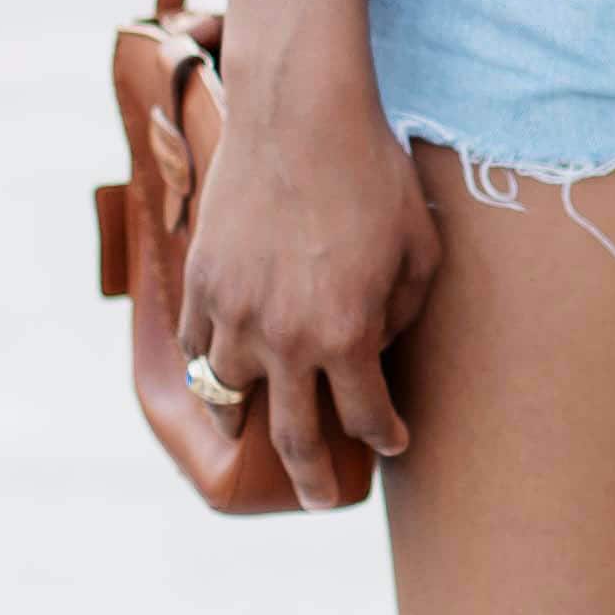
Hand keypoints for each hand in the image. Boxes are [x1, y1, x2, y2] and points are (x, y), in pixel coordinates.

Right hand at [179, 0, 442, 505]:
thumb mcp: (418, 248)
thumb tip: (374, 346)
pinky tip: (224, 367)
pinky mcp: (201, 281)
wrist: (300, 113)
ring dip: (246, 417)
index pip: (366, 415)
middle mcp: (286, 338)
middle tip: (319, 501)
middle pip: (293, 437)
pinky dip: (210, 363)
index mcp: (348, 335)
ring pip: (229, 396)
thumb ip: (401, 312)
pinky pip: (196, 346)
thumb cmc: (373, 173)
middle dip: (312, 478)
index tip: (392, 440)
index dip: (384, 435)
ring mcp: (234, 313)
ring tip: (255, 428)